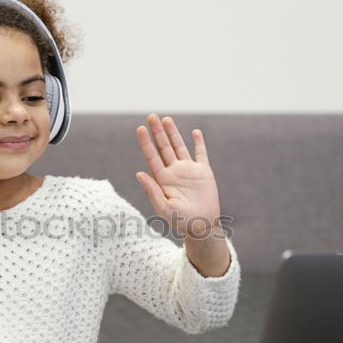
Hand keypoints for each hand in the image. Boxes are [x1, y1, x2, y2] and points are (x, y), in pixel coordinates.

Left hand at [135, 114, 221, 237]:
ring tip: (166, 119)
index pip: (152, 156)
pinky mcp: (203, 172)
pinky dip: (198, 143)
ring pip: (179, 147)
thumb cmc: (180, 221)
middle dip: (157, 132)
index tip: (140, 129)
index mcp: (162, 179)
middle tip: (151, 116)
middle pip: (163, 147)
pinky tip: (194, 132)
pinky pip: (201, 154)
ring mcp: (188, 170)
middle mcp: (173, 172)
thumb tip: (139, 173)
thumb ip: (152, 190)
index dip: (146, 143)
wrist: (201, 226)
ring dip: (173, 133)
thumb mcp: (164, 208)